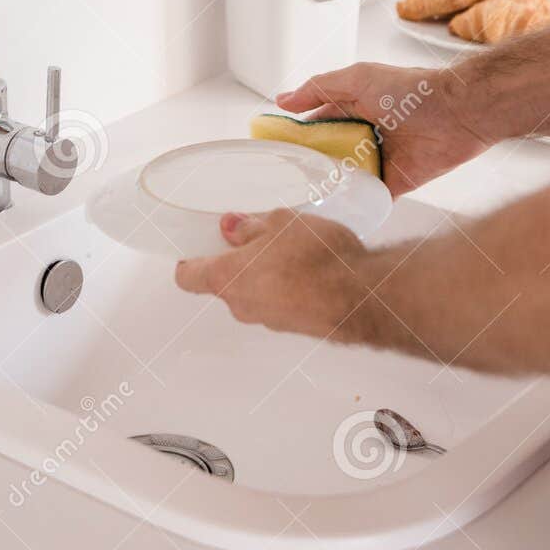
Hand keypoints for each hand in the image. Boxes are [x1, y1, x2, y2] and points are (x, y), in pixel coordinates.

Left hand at [174, 210, 378, 342]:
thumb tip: (233, 228)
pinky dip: (288, 287)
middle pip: (225, 284)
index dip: (190, 261)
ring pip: (255, 293)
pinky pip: (280, 303)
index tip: (198, 247)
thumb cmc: (316, 257)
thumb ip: (250, 226)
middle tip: (258, 236)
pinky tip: (311, 267)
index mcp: (227, 278)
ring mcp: (268, 321)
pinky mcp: (294, 327)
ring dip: (265, 273)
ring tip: (292, 248)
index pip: (188, 277)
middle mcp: (242, 306)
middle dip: (238, 260)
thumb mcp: (280, 222)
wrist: (361, 297)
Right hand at [276, 61, 487, 196]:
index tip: (274, 148)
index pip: (317, 123)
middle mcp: (365, 134)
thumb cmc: (413, 90)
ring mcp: (380, 159)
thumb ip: (319, 88)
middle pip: (330, 154)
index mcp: (355, 108)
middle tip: (284, 180)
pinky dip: (357, 204)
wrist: (459, 113)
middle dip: (311, 165)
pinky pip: (371, 197)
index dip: (297, 134)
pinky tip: (337, 212)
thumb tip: (284, 100)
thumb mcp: (358, 78)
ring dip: (331, 186)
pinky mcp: (397, 183)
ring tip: (304, 200)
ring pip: (347, 178)